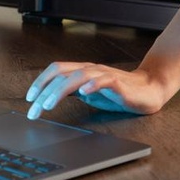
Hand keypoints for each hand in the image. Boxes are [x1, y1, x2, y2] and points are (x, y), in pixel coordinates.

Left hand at [24, 61, 171, 118]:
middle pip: (63, 73)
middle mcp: (92, 70)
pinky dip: (93, 85)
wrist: (149, 90)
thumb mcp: (89, 93)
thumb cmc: (119, 92)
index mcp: (83, 71)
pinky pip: (105, 81)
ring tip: (49, 104)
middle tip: (34, 110)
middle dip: (44, 92)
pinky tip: (84, 93)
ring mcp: (105, 75)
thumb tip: (48, 97)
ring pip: (79, 76)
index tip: (30, 98)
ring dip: (60, 90)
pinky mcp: (120, 84)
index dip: (40, 81)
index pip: (57, 69)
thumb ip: (72, 91)